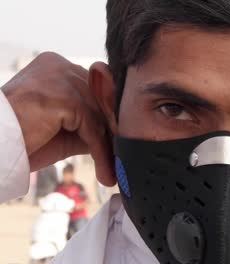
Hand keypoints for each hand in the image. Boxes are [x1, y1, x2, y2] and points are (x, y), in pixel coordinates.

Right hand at [2, 52, 114, 185]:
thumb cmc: (24, 137)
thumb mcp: (65, 126)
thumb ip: (91, 121)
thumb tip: (122, 132)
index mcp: (57, 65)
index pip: (96, 89)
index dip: (107, 117)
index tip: (118, 142)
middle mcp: (59, 64)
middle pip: (100, 101)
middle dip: (110, 132)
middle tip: (119, 158)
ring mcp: (60, 78)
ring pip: (98, 116)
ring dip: (107, 146)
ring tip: (110, 170)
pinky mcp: (63, 97)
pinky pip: (91, 128)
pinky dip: (100, 152)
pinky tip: (104, 172)